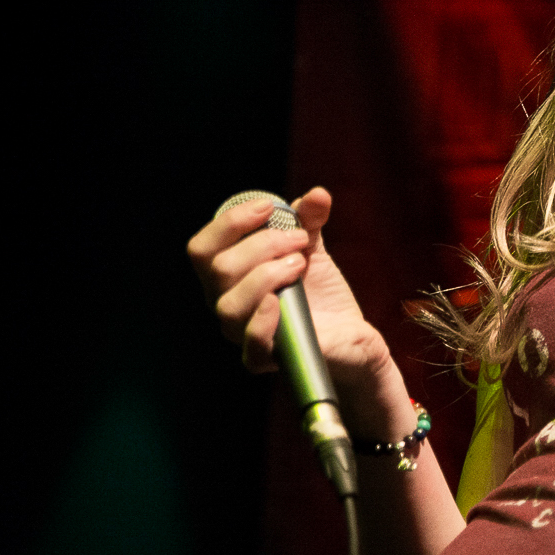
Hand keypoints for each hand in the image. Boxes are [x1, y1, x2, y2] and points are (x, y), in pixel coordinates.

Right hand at [186, 187, 390, 394]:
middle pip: (219, 269)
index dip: (230, 223)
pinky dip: (262, 323)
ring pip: (229, 305)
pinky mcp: (268, 360)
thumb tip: (317, 194)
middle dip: (263, 244)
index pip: (203, 249)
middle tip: (301, 240)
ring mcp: (243, 334)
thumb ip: (309, 222)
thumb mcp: (313, 250)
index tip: (269, 207)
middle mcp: (226, 304)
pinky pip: (251, 349)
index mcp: (227, 276)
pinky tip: (280, 302)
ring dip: (267, 275)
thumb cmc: (320, 293)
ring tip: (301, 264)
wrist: (351, 335)